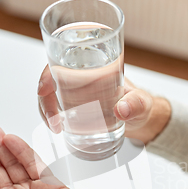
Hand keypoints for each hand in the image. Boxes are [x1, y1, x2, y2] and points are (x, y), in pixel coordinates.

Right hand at [38, 65, 171, 143]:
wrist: (139, 118)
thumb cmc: (139, 105)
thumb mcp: (142, 104)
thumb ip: (137, 105)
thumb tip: (122, 109)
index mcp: (96, 66)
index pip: (64, 60)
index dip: (49, 73)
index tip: (45, 89)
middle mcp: (82, 75)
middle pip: (51, 79)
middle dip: (46, 98)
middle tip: (55, 120)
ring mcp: (75, 90)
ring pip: (50, 94)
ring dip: (46, 109)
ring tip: (56, 127)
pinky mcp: (73, 104)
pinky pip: (55, 106)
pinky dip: (52, 116)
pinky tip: (57, 127)